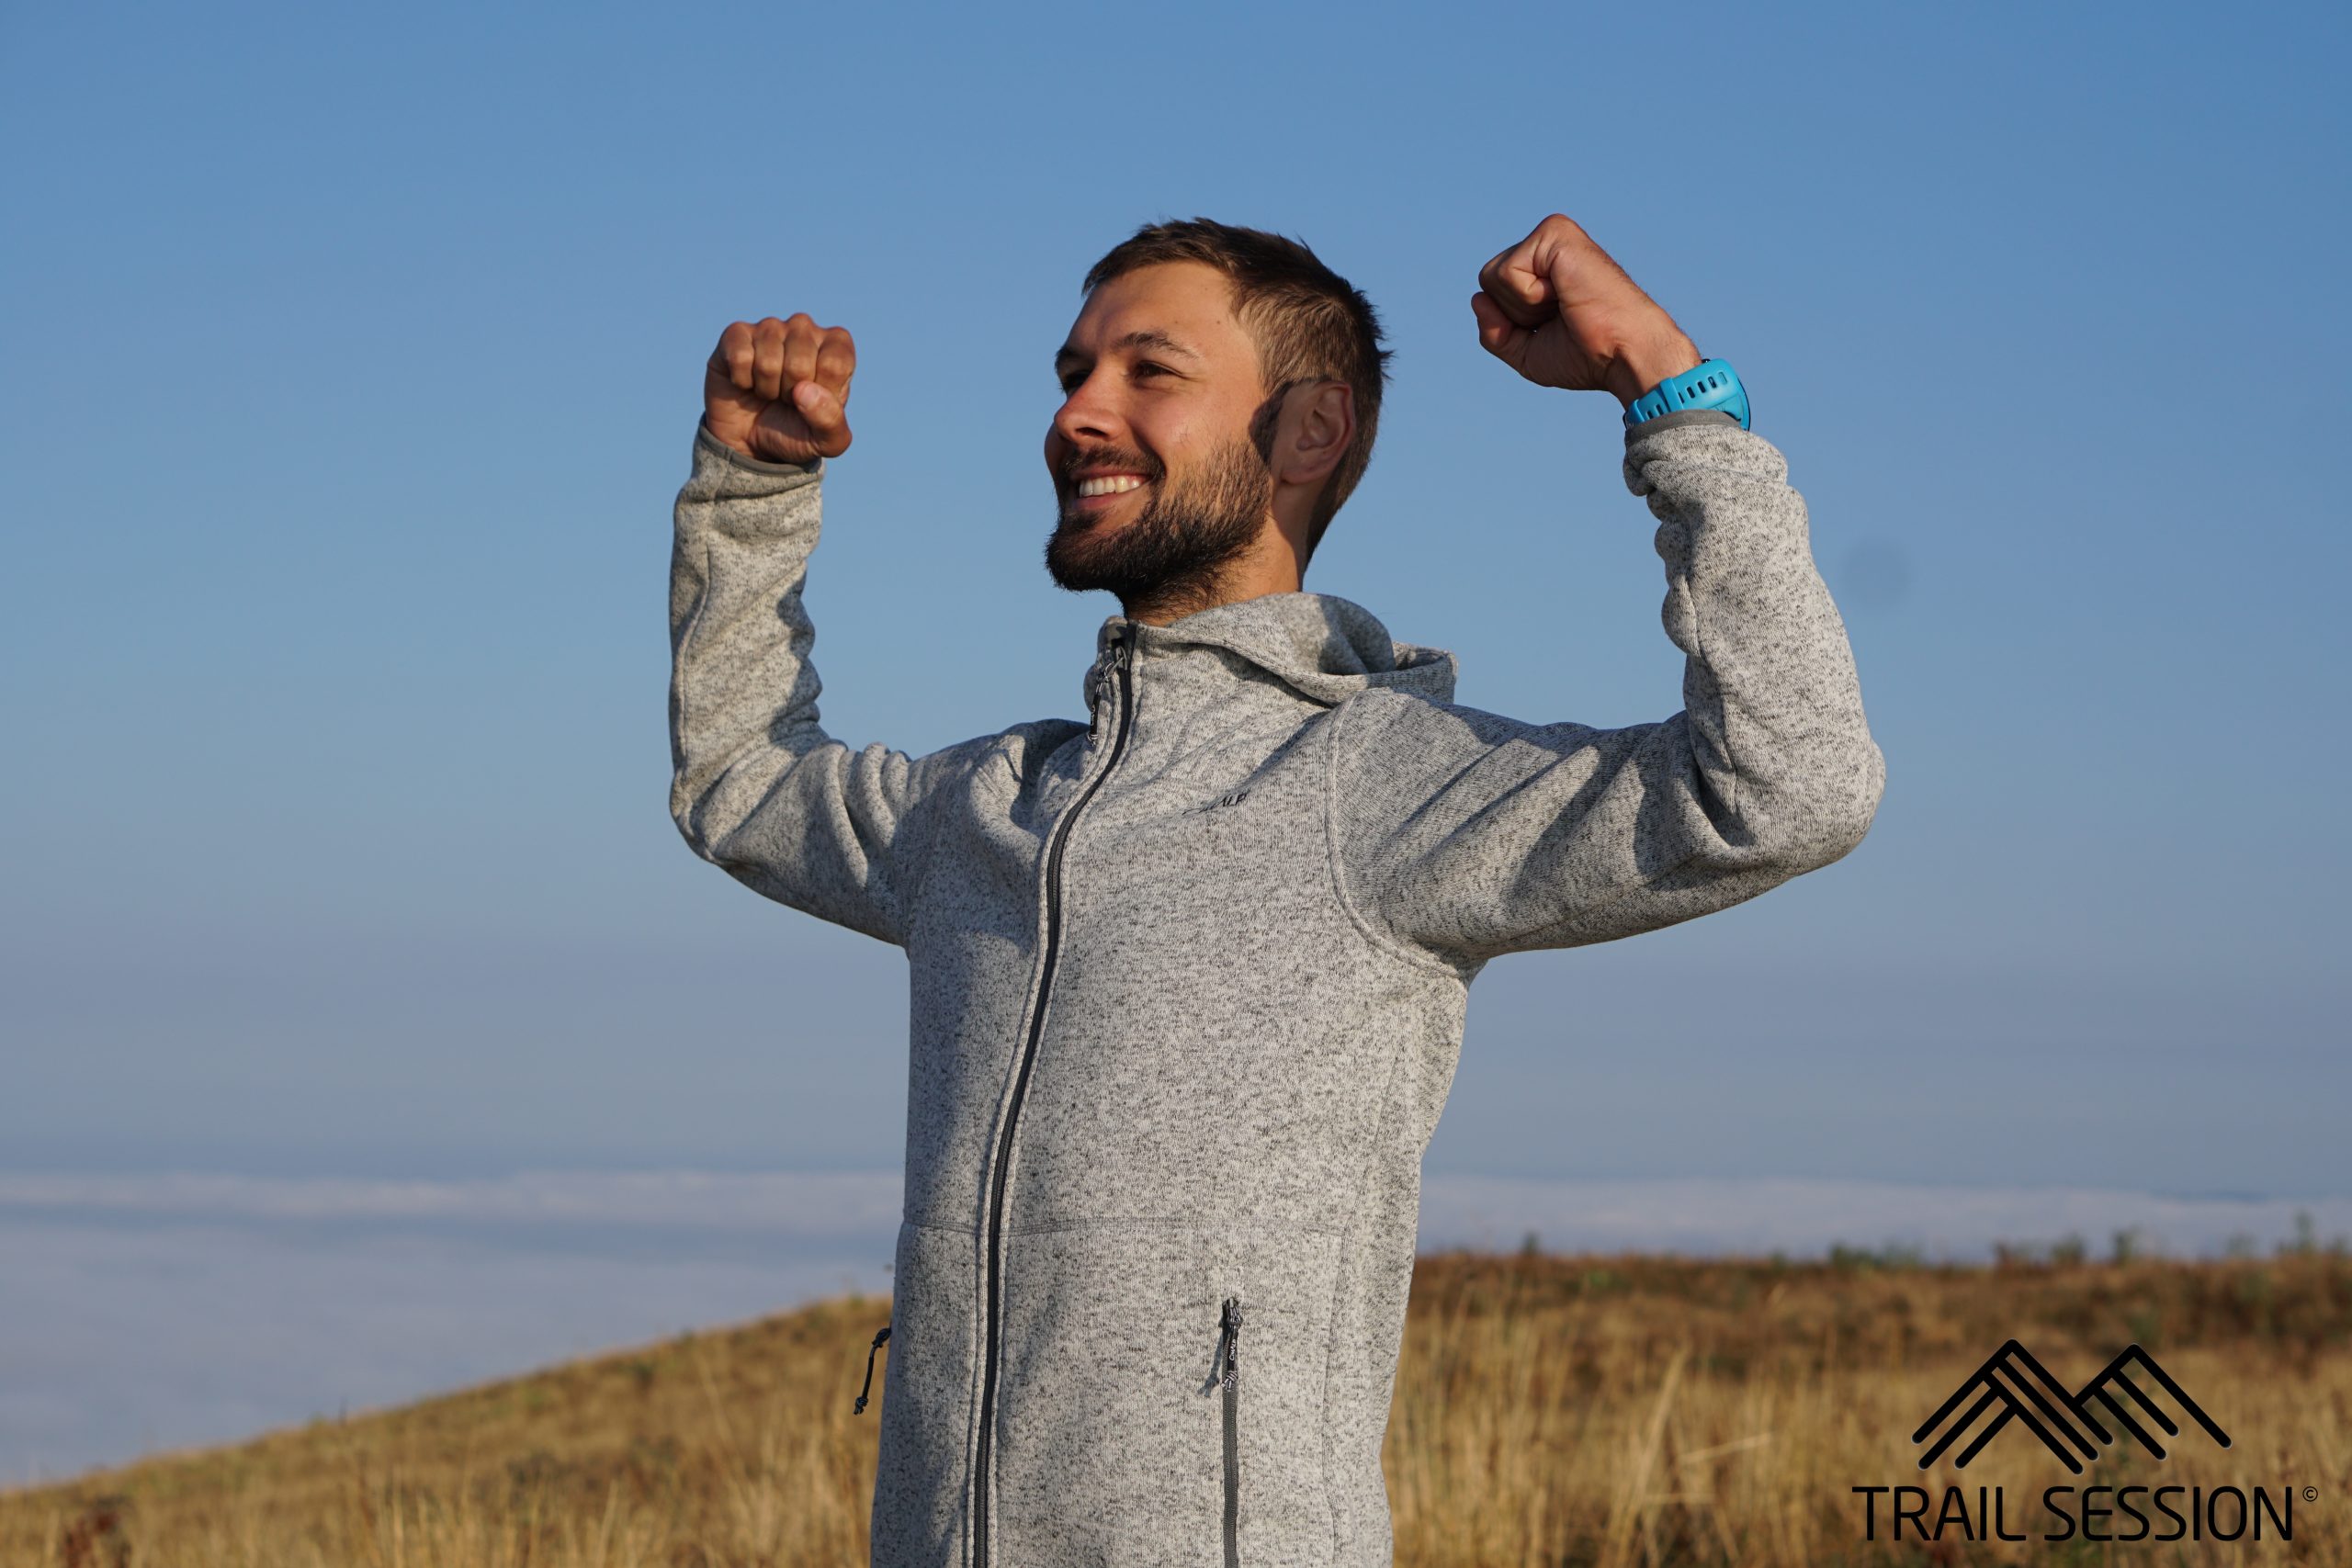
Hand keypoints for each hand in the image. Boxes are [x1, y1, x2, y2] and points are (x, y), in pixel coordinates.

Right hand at [703, 314, 855, 463]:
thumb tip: (804, 390)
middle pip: (800, 362)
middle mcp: (805, 328)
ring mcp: (770, 327)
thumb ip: (830, 420)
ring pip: (768, 361)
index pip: (835, 364)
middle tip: (787, 398)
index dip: (821, 395)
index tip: (814, 402)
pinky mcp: (737, 333)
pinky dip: (741, 381)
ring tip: (768, 390)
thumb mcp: (826, 441)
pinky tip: (746, 381)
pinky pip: (740, 356)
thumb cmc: (796, 433)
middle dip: (790, 394)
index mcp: (837, 345)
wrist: (751, 440)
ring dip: (766, 389)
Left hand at [1471, 215, 1701, 407]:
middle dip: (1514, 315)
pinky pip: (1506, 272)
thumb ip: (1494, 332)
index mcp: (1542, 270)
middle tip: (1561, 317)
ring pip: (1492, 277)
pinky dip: (1529, 297)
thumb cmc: (1586, 356)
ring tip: (1565, 305)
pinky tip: (1564, 294)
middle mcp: (1545, 246)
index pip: (1491, 294)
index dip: (1511, 324)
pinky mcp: (1554, 231)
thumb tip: (1477, 299)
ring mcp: (1550, 235)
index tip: (1555, 327)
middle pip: (1486, 283)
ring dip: (1523, 307)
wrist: (1625, 353)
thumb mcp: (1526, 352)